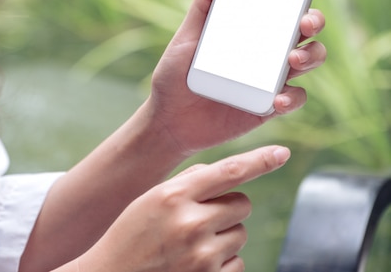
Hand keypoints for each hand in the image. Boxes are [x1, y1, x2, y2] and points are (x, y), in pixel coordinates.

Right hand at [75, 146, 290, 271]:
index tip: (281, 153)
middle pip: (242, 203)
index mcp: (173, 196)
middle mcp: (191, 223)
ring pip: (241, 233)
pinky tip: (194, 261)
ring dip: (224, 234)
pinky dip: (222, 260)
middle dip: (228, 206)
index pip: (228, 171)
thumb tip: (228, 174)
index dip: (259, 160)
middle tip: (202, 215)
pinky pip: (237, 262)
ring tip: (191, 242)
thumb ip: (188, 183)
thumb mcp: (151, 199)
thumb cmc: (131, 233)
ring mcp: (202, 256)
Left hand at [145, 0, 325, 155]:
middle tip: (304, 24)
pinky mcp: (268, 107)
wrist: (167, 121)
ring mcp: (269, 80)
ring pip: (308, 62)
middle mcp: (265, 54)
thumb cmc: (174, 76)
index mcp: (249, 33)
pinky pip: (294, 99)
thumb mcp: (187, 37)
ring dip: (310, 57)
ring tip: (291, 60)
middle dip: (313, 23)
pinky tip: (277, 99)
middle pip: (305, 33)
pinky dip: (292, 97)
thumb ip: (204, 3)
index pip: (283, 10)